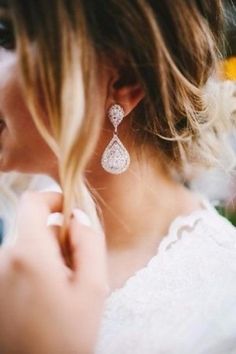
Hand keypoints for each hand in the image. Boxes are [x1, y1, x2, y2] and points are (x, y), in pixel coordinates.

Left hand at [0, 192, 107, 353]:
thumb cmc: (66, 337)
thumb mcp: (93, 287)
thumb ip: (90, 242)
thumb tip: (79, 216)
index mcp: (29, 254)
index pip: (33, 202)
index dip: (54, 199)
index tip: (70, 212)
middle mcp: (4, 259)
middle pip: (34, 229)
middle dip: (59, 240)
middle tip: (76, 270)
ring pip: (28, 248)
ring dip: (48, 258)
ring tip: (62, 290)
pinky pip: (18, 264)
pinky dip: (35, 271)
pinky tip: (47, 299)